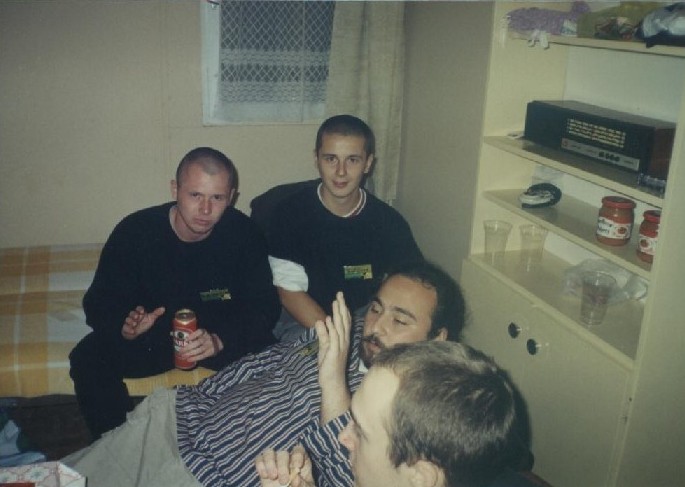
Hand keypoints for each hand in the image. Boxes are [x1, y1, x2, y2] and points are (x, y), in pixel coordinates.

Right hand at [122, 306, 164, 339]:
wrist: (139, 335)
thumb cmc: (145, 324)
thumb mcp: (151, 319)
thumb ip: (156, 313)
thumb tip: (163, 308)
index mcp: (140, 313)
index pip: (139, 309)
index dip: (140, 309)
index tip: (142, 312)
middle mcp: (134, 317)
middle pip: (132, 313)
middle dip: (134, 315)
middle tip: (137, 317)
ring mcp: (129, 323)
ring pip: (128, 319)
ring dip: (131, 321)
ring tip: (135, 324)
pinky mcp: (126, 329)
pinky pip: (125, 328)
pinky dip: (128, 329)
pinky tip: (132, 331)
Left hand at [179, 328, 223, 362]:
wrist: (218, 342)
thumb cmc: (204, 337)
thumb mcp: (199, 334)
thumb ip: (189, 335)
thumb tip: (172, 334)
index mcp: (203, 332)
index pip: (199, 332)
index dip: (193, 335)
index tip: (186, 339)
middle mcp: (207, 338)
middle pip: (198, 342)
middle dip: (188, 347)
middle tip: (180, 351)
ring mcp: (209, 345)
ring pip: (200, 349)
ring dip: (190, 353)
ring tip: (183, 356)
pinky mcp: (211, 352)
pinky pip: (202, 355)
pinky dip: (195, 358)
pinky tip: (189, 359)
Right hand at [255, 445, 314, 486]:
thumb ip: (303, 483)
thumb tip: (295, 479)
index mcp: (300, 460)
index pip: (298, 450)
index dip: (297, 456)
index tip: (297, 466)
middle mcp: (287, 458)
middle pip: (283, 453)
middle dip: (282, 466)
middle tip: (284, 481)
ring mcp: (274, 462)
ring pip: (269, 452)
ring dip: (270, 463)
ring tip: (273, 477)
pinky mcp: (263, 468)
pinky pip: (259, 459)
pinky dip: (260, 465)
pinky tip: (264, 476)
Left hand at [315, 292, 351, 422]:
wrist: (333, 383)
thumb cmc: (329, 366)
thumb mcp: (324, 347)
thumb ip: (323, 334)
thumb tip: (322, 321)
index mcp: (342, 340)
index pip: (344, 322)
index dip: (342, 310)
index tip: (340, 299)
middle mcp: (344, 341)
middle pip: (343, 321)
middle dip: (341, 307)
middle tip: (339, 294)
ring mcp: (340, 346)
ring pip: (340, 327)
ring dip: (338, 314)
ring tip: (336, 302)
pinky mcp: (334, 352)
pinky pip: (334, 338)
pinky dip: (332, 328)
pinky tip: (329, 319)